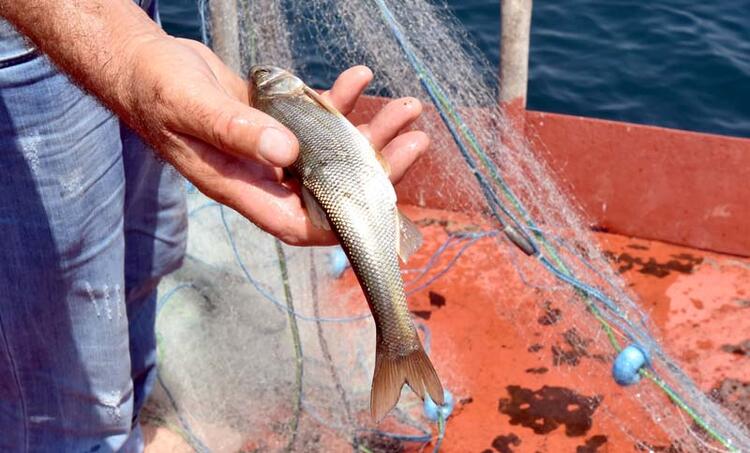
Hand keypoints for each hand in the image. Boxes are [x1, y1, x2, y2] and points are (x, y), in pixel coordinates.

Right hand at [123, 37, 427, 244]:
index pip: (300, 223)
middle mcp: (260, 175)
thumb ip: (236, 131)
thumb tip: (286, 153)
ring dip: (369, 132)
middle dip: (376, 168)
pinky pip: (316, 120)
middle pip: (329, 186)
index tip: (381, 203)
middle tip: (413, 143)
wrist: (141, 63)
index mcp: (240, 186)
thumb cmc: (155, 88)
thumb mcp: (193, 108)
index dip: (341, 224)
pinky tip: (358, 79)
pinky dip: (339, 102)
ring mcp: (268, 150)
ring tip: (406, 108)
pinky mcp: (272, 123)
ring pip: (330, 152)